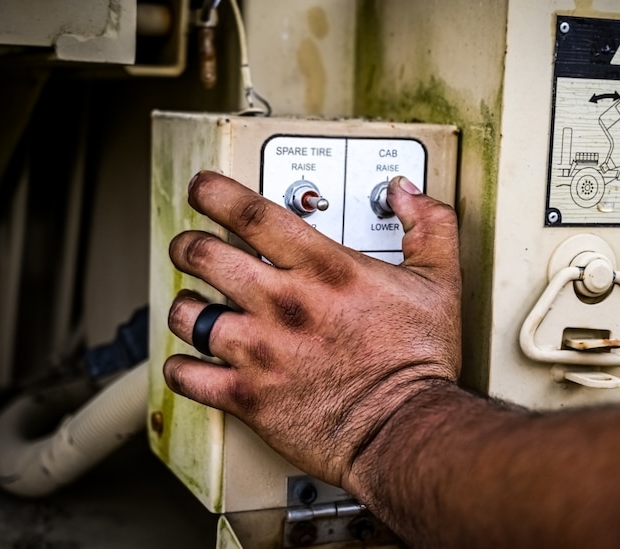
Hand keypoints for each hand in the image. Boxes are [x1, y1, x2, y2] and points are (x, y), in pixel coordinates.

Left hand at [163, 171, 460, 493]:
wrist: (405, 428)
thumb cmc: (419, 361)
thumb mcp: (440, 282)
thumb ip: (429, 227)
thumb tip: (405, 193)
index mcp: (325, 270)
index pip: (253, 214)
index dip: (217, 193)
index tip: (204, 189)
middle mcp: (285, 304)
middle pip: (206, 256)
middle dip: (188, 244)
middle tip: (189, 245)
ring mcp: (260, 351)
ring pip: (188, 314)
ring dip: (184, 304)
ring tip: (191, 303)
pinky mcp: (248, 397)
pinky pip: (188, 376)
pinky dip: (179, 366)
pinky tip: (189, 361)